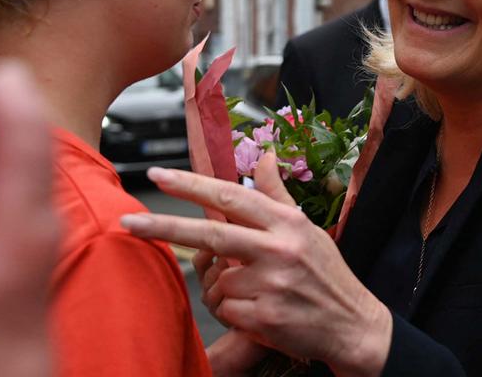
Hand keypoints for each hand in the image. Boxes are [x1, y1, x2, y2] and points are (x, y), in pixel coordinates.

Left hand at [122, 153, 392, 376]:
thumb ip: (277, 194)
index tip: (158, 175)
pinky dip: (231, 311)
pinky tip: (257, 311)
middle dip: (164, 226)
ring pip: (216, 281)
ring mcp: (272, 284)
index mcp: (286, 223)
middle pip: (209, 233)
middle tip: (127, 223)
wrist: (353, 325)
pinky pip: (224, 310)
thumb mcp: (307, 228)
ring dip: (219, 288)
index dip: (191, 186)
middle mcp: (279, 249)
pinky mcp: (265, 317)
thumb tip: (264, 155)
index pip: (231, 196)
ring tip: (250, 292)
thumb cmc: (326, 274)